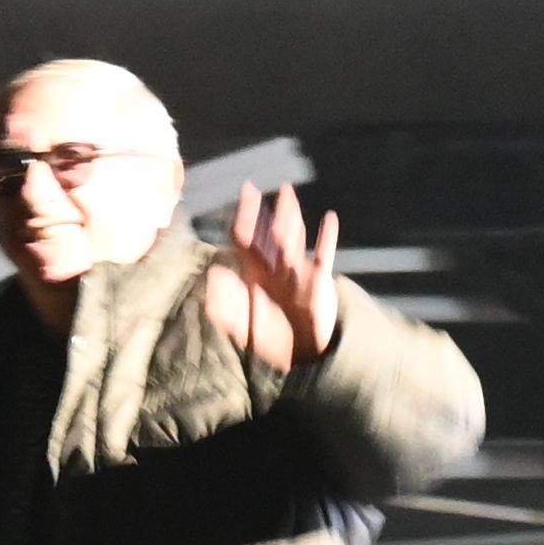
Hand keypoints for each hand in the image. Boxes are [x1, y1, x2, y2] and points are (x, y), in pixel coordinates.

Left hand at [202, 181, 348, 370]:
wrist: (300, 356)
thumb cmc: (271, 340)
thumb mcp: (243, 326)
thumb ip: (227, 305)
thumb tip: (213, 276)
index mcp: (255, 276)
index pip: (246, 241)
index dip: (243, 218)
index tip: (242, 198)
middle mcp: (275, 269)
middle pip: (269, 233)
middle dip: (266, 211)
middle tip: (259, 188)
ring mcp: (297, 273)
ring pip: (294, 238)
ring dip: (291, 215)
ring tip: (288, 193)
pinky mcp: (318, 282)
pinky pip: (324, 255)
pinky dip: (327, 238)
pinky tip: (330, 219)